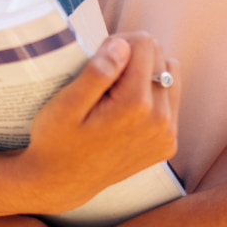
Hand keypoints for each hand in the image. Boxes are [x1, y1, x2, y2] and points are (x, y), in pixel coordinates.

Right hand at [20, 32, 179, 214]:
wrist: (62, 183)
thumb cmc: (57, 140)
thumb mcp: (66, 104)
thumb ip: (97, 72)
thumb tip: (123, 46)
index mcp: (136, 105)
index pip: (145, 43)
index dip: (119, 43)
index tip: (100, 61)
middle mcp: (160, 120)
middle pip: (160, 56)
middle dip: (132, 57)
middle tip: (104, 78)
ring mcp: (167, 135)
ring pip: (170, 74)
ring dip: (145, 74)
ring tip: (115, 92)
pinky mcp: (168, 144)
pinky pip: (170, 99)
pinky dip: (151, 96)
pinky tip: (125, 110)